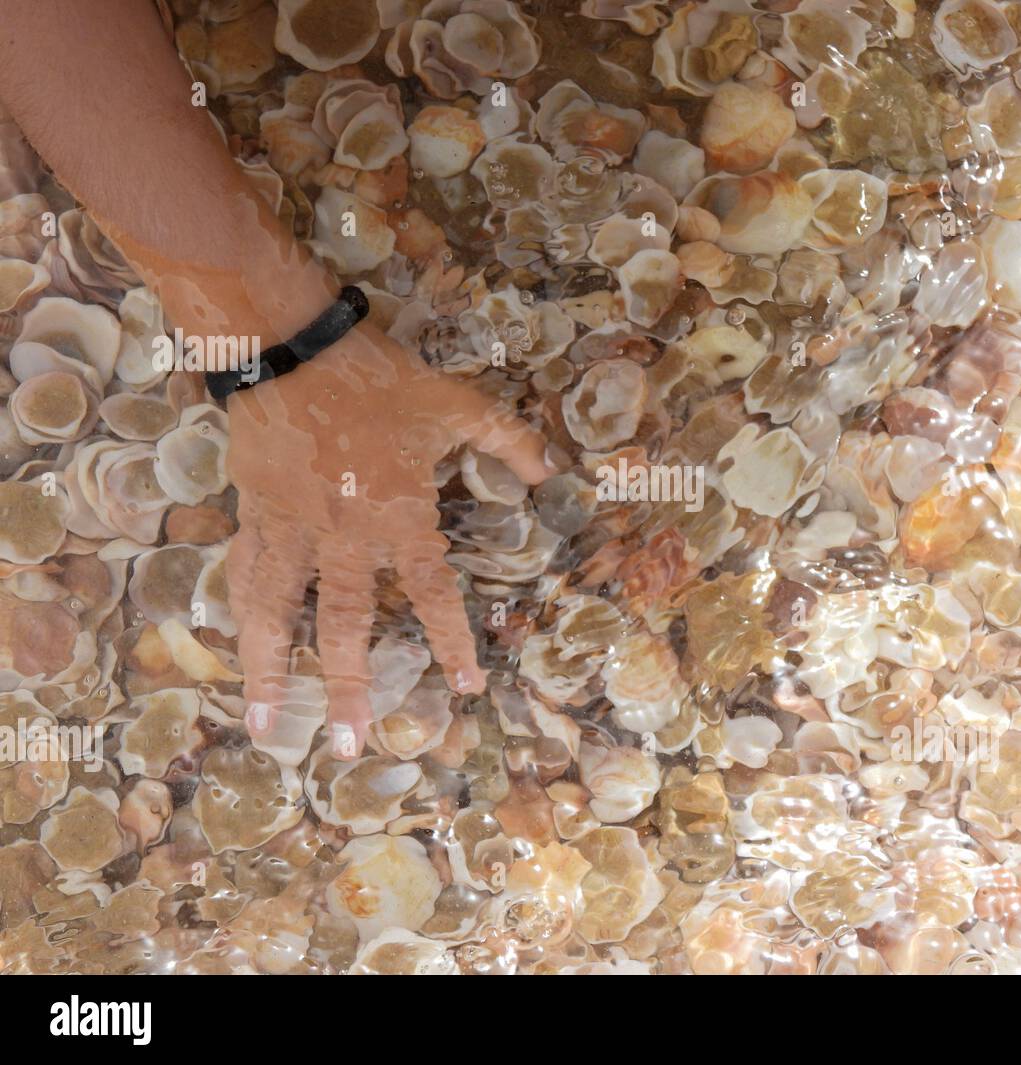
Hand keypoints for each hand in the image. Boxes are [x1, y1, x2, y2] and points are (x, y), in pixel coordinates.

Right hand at [226, 323, 550, 758]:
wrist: (292, 347)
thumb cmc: (379, 380)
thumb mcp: (456, 404)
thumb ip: (506, 441)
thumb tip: (552, 470)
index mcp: (398, 518)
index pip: (432, 595)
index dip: (451, 643)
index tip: (465, 688)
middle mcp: (343, 540)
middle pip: (343, 627)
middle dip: (348, 689)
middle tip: (347, 748)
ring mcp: (291, 531)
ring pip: (277, 614)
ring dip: (270, 672)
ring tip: (264, 725)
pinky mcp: (254, 514)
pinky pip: (245, 573)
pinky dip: (240, 613)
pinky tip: (235, 647)